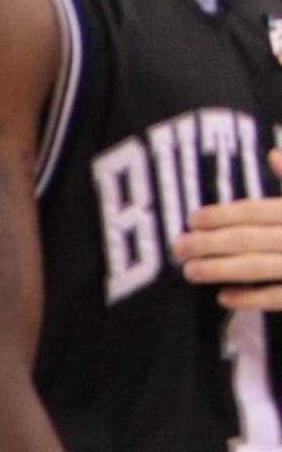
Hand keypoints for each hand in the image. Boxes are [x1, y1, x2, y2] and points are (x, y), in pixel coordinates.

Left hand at [180, 179, 281, 309]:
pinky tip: (224, 296)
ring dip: (221, 269)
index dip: (223, 215)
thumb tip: (272, 153)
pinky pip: (278, 296)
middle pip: (249, 238)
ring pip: (258, 267)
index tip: (193, 219)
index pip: (257, 211)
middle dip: (209, 243)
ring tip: (191, 272)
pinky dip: (250, 298)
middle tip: (179, 247)